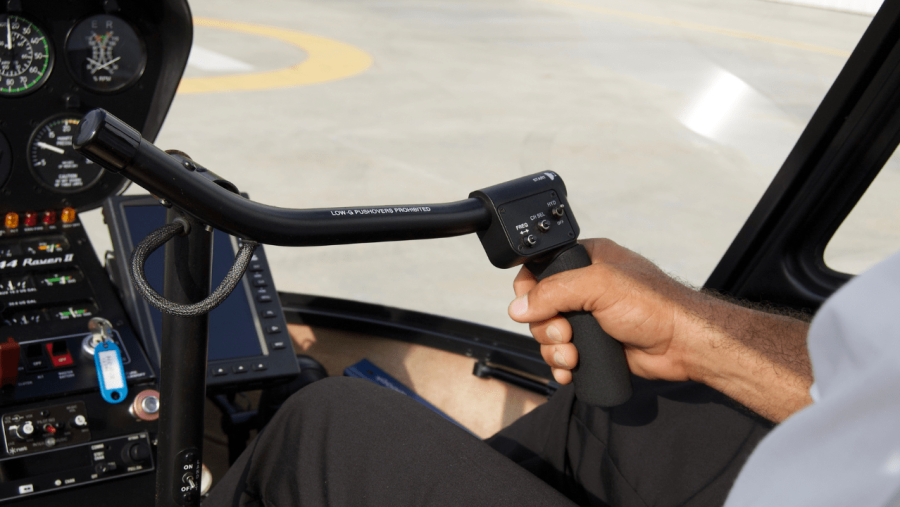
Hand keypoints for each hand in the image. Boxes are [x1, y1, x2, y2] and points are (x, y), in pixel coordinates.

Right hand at [508, 238, 698, 384]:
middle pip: (539, 307)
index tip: (532, 307)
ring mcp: (589, 317)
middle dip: (545, 328)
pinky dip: (560, 365)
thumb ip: (554, 292)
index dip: (529, 290)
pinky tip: (569, 371)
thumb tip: (519, 308)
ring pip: (548, 334)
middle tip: (564, 335)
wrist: (684, 344)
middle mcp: (586, 287)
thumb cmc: (655, 305)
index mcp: (587, 259)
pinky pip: (563, 355)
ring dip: (553, 350)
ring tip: (572, 357)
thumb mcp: (599, 286)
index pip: (540, 268)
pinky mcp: (595, 344)